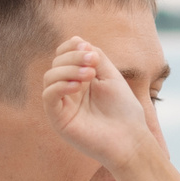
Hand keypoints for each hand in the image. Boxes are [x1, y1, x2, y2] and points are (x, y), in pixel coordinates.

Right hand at [41, 36, 155, 171]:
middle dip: (73, 57)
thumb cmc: (124, 110)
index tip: (89, 50)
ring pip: (50, 77)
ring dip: (68, 70)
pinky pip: (48, 97)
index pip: (64, 55)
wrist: (130, 139)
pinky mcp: (58, 119)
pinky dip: (59, 86)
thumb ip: (95, 57)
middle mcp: (69, 90)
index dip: (72, 48)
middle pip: (57, 64)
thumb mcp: (111, 76)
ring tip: (90, 74)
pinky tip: (77, 86)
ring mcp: (62, 105)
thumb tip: (77, 40)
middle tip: (93, 62)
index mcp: (81, 79)